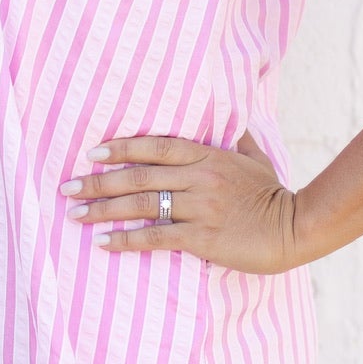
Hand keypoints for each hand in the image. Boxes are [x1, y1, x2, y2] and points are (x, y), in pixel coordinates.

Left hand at [59, 129, 302, 274]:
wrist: (295, 228)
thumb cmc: (273, 193)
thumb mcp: (255, 158)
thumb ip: (236, 139)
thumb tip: (229, 121)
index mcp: (209, 156)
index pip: (156, 146)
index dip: (121, 147)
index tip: (91, 152)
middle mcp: (200, 178)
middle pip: (139, 176)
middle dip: (98, 181)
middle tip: (67, 187)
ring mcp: (201, 207)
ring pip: (142, 204)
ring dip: (103, 209)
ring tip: (75, 214)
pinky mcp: (203, 238)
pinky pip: (156, 237)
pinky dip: (126, 239)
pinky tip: (103, 242)